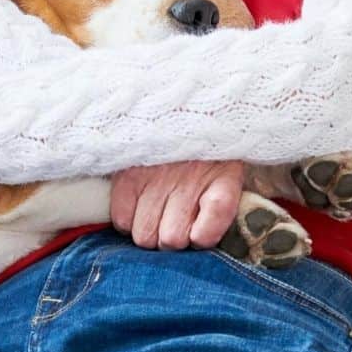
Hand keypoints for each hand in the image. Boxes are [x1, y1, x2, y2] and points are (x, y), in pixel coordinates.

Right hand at [110, 161, 244, 251]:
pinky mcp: (127, 175)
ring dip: (149, 230)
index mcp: (222, 181)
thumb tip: (200, 241)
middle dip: (172, 238)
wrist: (183, 110)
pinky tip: (139, 206)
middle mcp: (188, 180)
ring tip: (156, 212)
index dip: (201, 238)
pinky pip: (121, 220)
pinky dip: (127, 219)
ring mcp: (156, 178)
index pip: (205, 234)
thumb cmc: (207, 153)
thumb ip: (223, 210)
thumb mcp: (230, 173)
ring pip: (144, 235)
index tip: (200, 232)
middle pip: (171, 241)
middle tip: (175, 219)